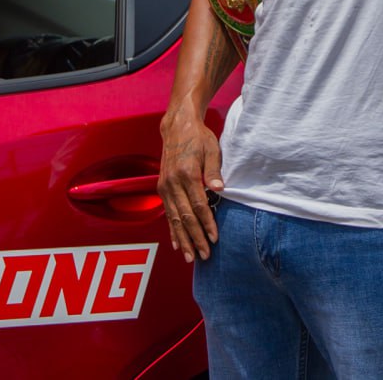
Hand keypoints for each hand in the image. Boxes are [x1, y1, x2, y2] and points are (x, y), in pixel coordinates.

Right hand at [157, 110, 223, 261]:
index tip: (215, 238)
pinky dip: (172, 229)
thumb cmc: (198, 138)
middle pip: (185, 217)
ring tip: (189, 256)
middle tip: (204, 255)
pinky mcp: (162, 188)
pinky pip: (168, 213)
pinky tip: (176, 243)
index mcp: (186, 174)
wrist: (177, 127)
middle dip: (195, 238)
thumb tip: (220, 189)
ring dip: (182, 239)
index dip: (207, 224)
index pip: (198, 206)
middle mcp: (172, 183)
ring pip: (174, 218)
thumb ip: (213, 171)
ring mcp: (165, 186)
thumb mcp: (211, 149)